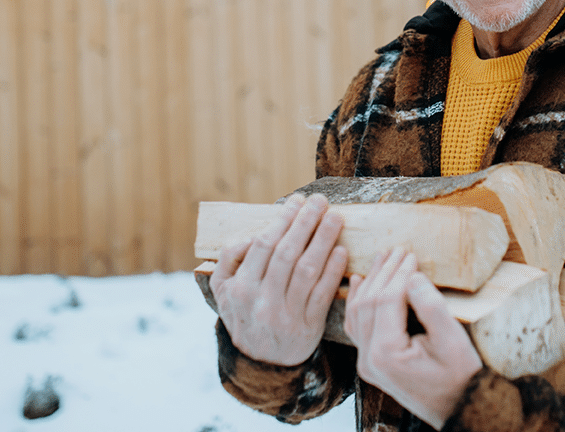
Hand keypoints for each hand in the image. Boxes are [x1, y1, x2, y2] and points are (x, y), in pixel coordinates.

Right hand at [209, 193, 347, 365]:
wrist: (260, 362)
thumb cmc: (244, 314)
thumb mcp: (222, 290)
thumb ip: (229, 259)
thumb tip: (251, 236)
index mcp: (240, 288)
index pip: (264, 246)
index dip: (283, 220)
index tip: (297, 201)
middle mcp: (262, 301)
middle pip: (288, 254)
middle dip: (306, 223)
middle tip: (320, 202)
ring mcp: (286, 315)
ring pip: (308, 271)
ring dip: (323, 241)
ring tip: (335, 218)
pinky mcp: (308, 326)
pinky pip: (322, 294)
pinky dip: (333, 271)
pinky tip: (341, 251)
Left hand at [343, 248, 483, 429]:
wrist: (459, 409)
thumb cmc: (460, 378)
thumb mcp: (452, 341)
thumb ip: (431, 307)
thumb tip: (412, 276)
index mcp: (386, 354)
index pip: (386, 301)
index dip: (398, 274)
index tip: (411, 254)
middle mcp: (369, 359)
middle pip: (368, 303)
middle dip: (383, 273)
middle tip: (399, 250)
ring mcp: (367, 362)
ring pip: (358, 312)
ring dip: (370, 282)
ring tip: (382, 257)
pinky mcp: (371, 362)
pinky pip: (356, 326)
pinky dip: (357, 301)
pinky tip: (358, 281)